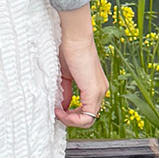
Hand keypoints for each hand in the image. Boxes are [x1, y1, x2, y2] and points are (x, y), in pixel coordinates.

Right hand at [54, 4, 108, 129]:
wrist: (74, 36)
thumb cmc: (68, 49)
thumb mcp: (65, 76)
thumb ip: (64, 92)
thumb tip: (61, 106)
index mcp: (95, 85)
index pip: (86, 111)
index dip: (71, 115)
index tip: (57, 109)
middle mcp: (101, 90)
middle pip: (88, 119)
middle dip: (70, 120)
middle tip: (57, 113)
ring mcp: (99, 91)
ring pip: (88, 120)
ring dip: (70, 120)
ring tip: (58, 112)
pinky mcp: (94, 91)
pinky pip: (87, 117)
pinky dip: (72, 119)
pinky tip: (60, 111)